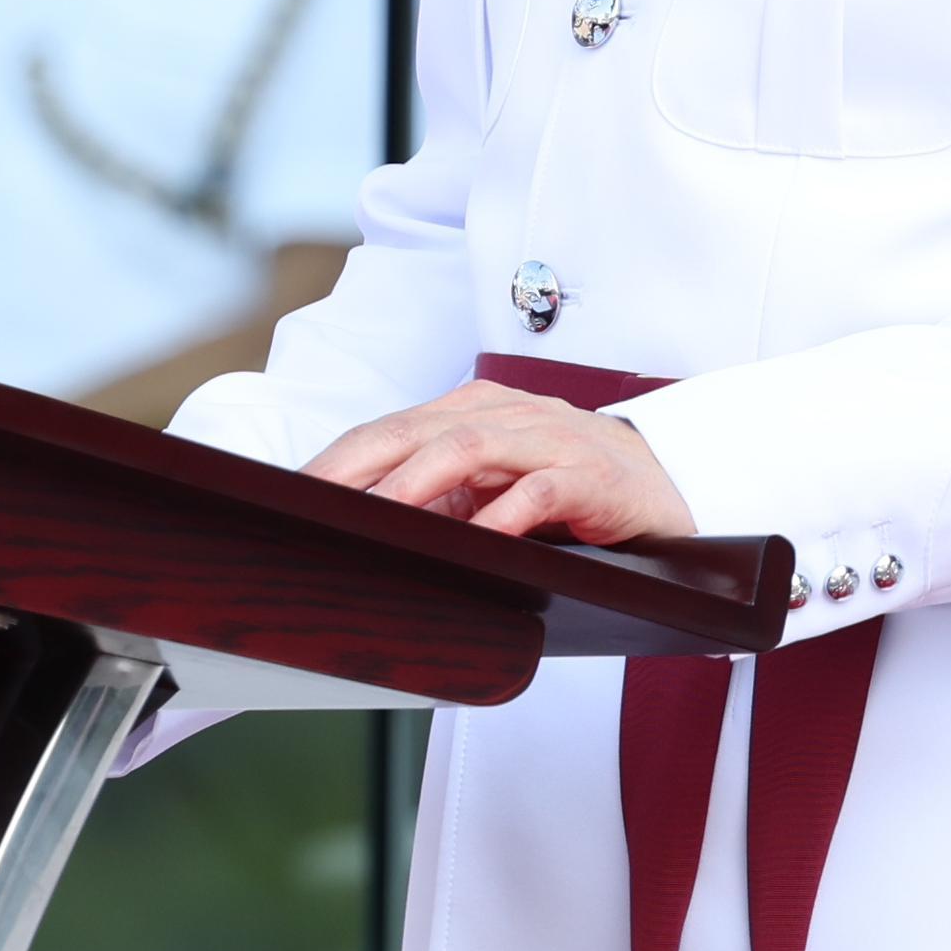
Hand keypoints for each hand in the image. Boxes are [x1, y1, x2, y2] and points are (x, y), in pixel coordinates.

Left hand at [303, 379, 698, 543]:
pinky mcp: (588, 476)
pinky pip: (540, 491)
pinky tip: (478, 537)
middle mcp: (503, 415)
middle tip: (311, 506)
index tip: (289, 495)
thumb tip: (359, 532)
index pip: (386, 431)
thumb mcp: (490, 490)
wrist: (660, 488)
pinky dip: (505, 513)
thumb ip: (435, 501)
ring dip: (415, 484)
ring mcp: (547, 441)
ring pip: (468, 448)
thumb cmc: (565, 489)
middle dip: (356, 468)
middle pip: (413, 432)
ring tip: (376, 518)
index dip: (335, 461)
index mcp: (469, 414)